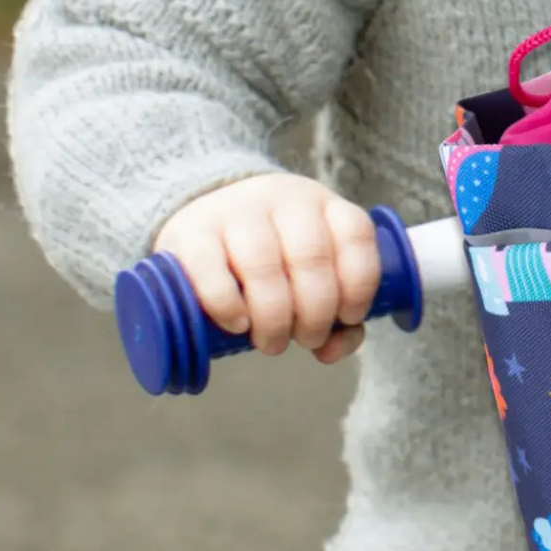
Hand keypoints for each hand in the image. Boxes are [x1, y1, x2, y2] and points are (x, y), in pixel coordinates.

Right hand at [153, 175, 381, 363]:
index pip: (355, 235)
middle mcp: (283, 199)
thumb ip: (334, 314)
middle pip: (311, 258)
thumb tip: (332, 350)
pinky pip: (210, 269)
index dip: (359, 285)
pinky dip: (228, 305)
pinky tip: (239, 325)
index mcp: (323, 205)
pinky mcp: (191, 232)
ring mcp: (235, 211)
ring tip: (273, 343)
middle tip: (306, 339)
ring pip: (263, 265)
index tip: (348, 318)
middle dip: (316, 313)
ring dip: (274, 318)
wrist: (205, 221)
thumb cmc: (273, 259)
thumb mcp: (310, 272)